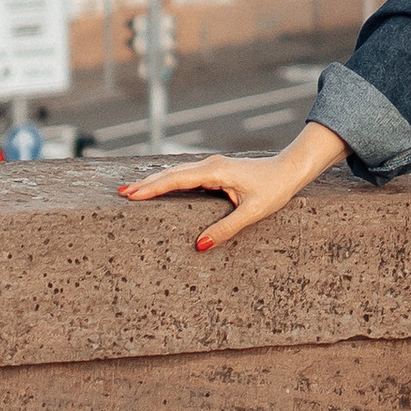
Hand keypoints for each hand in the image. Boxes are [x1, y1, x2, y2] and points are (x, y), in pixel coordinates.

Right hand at [120, 120, 346, 251]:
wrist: (289, 169)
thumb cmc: (274, 189)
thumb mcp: (252, 212)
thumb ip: (225, 229)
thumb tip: (199, 245)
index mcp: (216, 172)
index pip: (177, 179)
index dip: (153, 187)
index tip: (132, 194)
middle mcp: (210, 165)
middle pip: (171, 173)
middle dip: (146, 183)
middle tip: (121, 193)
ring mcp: (212, 165)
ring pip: (177, 171)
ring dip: (155, 180)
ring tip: (132, 190)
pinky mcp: (215, 169)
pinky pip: (186, 174)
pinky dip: (168, 179)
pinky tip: (158, 186)